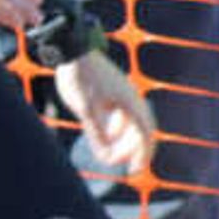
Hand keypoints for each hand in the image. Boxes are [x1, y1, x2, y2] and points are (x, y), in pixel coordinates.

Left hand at [57, 47, 156, 166]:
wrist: (73, 48)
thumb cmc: (80, 78)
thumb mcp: (86, 109)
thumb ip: (96, 133)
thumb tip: (106, 157)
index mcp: (129, 103)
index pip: (145, 134)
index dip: (142, 154)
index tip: (135, 170)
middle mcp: (132, 98)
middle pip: (144, 129)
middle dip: (138, 150)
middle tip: (130, 167)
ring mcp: (123, 93)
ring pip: (134, 121)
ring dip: (129, 139)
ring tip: (118, 153)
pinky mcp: (114, 89)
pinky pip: (124, 113)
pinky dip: (120, 127)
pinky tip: (110, 134)